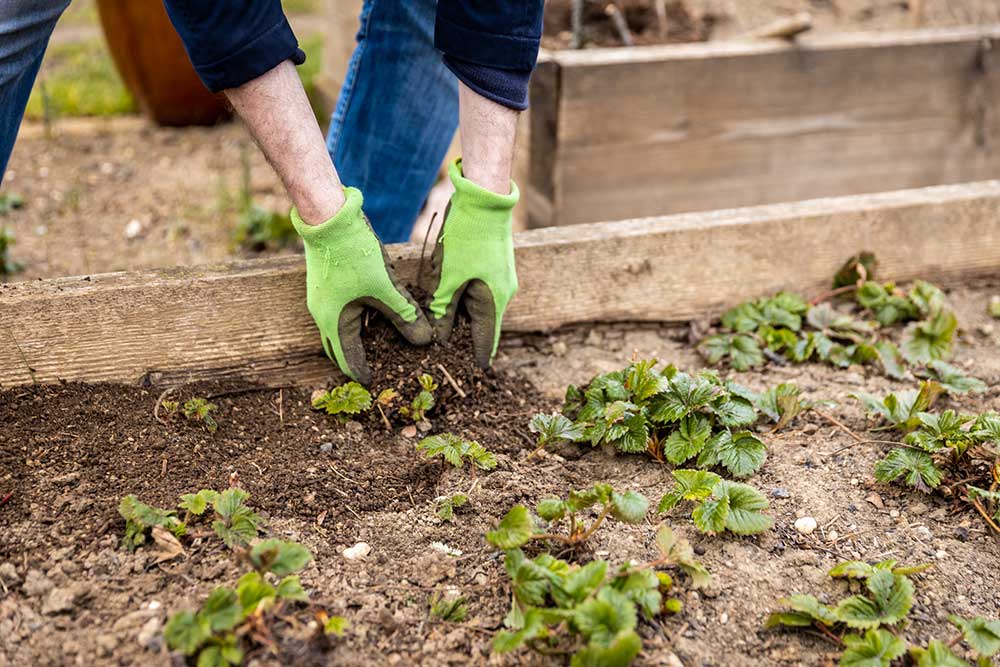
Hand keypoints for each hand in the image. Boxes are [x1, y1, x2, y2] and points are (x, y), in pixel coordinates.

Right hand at [292, 187, 431, 383]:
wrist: (329, 219)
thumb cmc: (355, 254)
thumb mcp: (386, 288)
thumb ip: (405, 315)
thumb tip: (425, 341)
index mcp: (334, 322)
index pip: (346, 360)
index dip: (362, 373)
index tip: (377, 383)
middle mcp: (322, 315)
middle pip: (337, 349)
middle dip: (353, 362)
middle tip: (373, 371)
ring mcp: (320, 299)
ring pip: (337, 331)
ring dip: (353, 343)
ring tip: (375, 349)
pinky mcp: (325, 285)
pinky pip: (338, 314)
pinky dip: (352, 324)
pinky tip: (370, 317)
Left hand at [427, 159, 518, 368]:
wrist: (485, 200)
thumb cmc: (466, 240)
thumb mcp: (448, 278)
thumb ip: (443, 310)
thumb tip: (439, 338)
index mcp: (494, 302)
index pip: (487, 341)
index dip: (477, 358)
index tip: (472, 376)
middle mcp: (503, 293)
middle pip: (483, 325)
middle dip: (465, 339)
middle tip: (448, 355)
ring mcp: (501, 278)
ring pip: (479, 306)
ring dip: (462, 317)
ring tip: (443, 330)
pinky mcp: (495, 266)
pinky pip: (480, 291)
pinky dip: (465, 300)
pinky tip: (448, 300)